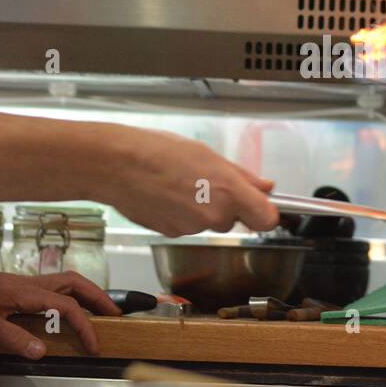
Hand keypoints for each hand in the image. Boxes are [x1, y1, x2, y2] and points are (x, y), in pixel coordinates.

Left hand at [0, 271, 122, 358]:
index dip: (85, 327)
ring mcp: (28, 283)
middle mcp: (33, 284)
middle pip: (76, 283)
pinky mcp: (21, 287)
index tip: (94, 345)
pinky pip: (56, 286)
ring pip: (68, 281)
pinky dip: (72, 294)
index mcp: (29, 294)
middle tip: (115, 314)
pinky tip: (71, 307)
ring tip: (100, 310)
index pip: (68, 308)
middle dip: (99, 298)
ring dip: (88, 293)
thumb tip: (42, 351)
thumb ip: (15, 339)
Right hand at [105, 129, 279, 236]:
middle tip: (203, 181)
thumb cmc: (160, 152)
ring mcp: (192, 228)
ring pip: (208, 223)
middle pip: (234, 220)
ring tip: (179, 185)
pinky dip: (181, 215)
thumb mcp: (208, 154)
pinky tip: (166, 196)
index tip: (259, 205)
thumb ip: (242, 175)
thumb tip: (265, 187)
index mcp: (229, 191)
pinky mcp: (172, 234)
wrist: (118, 165)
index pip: (267, 219)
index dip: (265, 213)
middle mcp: (214, 215)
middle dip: (225, 205)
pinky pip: (187, 227)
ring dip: (200, 209)